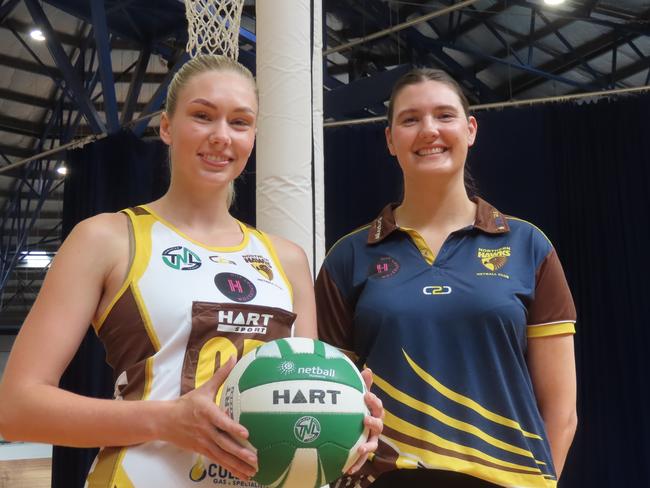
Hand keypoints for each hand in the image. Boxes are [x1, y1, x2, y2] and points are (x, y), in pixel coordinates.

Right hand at [164, 357, 257, 480]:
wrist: (165, 421)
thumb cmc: (188, 403)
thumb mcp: (204, 388)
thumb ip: (221, 374)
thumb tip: (233, 357)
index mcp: (207, 412)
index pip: (221, 421)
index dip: (232, 427)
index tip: (245, 433)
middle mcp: (206, 429)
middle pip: (224, 443)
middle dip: (240, 452)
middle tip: (255, 459)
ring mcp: (204, 442)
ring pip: (223, 456)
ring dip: (238, 464)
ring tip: (253, 470)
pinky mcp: (203, 451)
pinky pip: (219, 461)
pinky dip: (231, 469)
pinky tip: (242, 475)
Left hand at [347, 368, 383, 474]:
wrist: (354, 426)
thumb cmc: (359, 408)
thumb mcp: (360, 396)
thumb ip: (364, 385)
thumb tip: (367, 369)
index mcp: (374, 412)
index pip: (377, 406)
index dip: (373, 401)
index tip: (365, 395)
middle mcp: (375, 426)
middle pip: (379, 424)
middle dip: (373, 422)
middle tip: (365, 419)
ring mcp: (371, 439)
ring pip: (373, 443)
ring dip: (367, 446)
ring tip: (359, 449)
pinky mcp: (364, 450)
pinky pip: (362, 459)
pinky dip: (356, 464)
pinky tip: (348, 470)